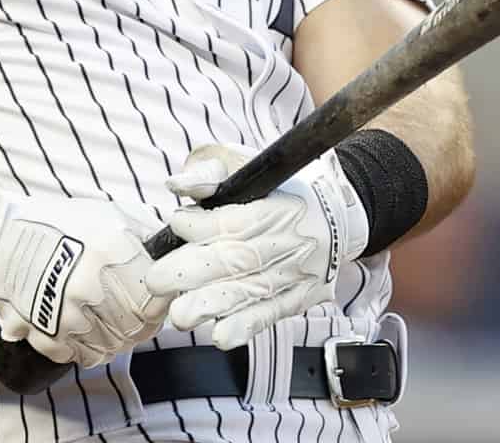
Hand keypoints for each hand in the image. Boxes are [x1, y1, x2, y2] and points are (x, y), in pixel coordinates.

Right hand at [0, 184, 168, 369]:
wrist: (4, 240)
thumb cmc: (63, 225)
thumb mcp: (111, 213)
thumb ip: (146, 233)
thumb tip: (175, 251)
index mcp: (111, 252)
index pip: (156, 301)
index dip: (161, 303)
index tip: (157, 299)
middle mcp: (90, 285)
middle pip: (137, 328)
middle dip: (141, 323)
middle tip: (134, 312)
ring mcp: (66, 313)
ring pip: (112, 346)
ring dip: (115, 336)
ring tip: (106, 316)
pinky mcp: (45, 334)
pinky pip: (82, 356)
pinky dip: (87, 347)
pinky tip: (84, 326)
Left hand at [145, 144, 369, 349]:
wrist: (340, 214)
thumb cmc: (284, 187)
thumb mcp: (250, 165)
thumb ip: (212, 173)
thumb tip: (177, 185)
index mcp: (279, 207)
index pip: (237, 220)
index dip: (203, 225)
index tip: (177, 222)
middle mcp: (289, 243)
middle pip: (239, 260)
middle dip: (196, 272)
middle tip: (159, 281)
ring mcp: (295, 274)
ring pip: (251, 291)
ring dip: (213, 305)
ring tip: (181, 314)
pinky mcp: (298, 297)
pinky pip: (272, 314)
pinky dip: (246, 326)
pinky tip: (221, 335)